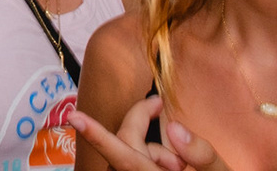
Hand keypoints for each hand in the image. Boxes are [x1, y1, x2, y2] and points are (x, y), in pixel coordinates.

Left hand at [70, 95, 232, 170]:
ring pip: (129, 153)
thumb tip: (173, 127)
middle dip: (144, 125)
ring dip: (152, 150)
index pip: (123, 155)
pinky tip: (173, 169)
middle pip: (127, 142)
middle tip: (161, 111)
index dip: (97, 135)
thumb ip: (201, 153)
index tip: (76, 116)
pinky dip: (150, 160)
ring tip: (180, 165)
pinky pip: (132, 163)